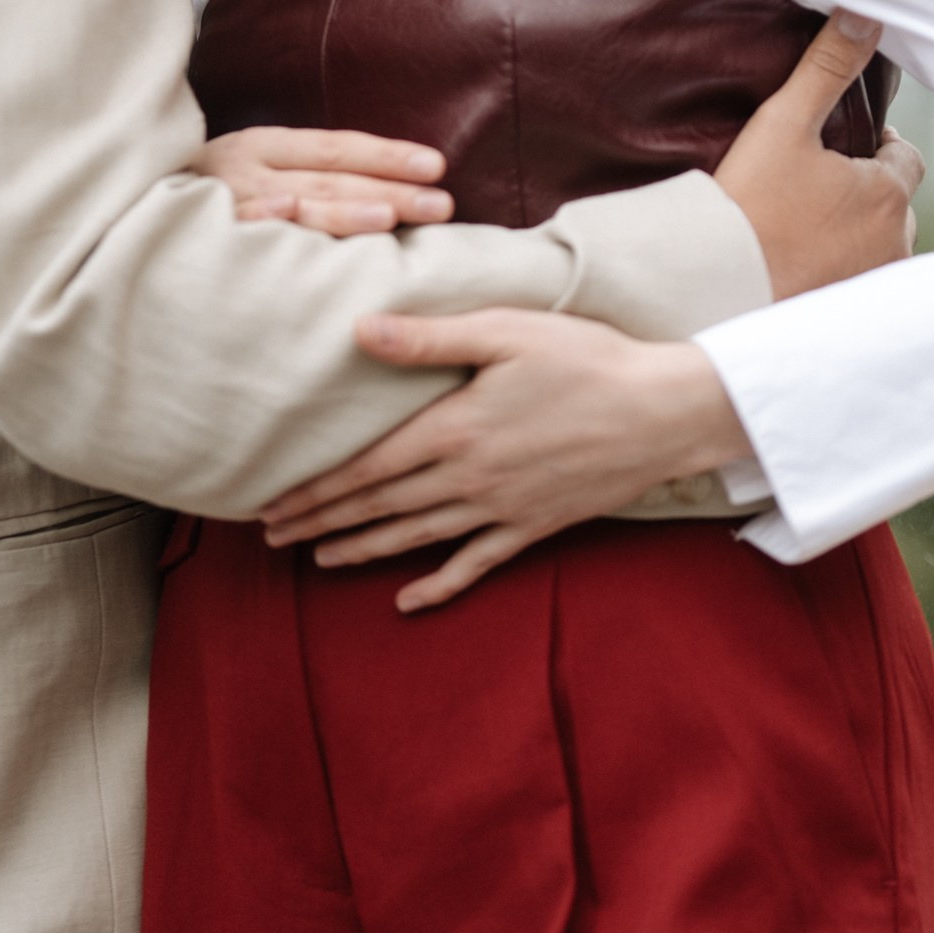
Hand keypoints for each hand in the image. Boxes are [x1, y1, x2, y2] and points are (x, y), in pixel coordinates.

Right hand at [187, 126, 452, 236]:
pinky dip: (264, 220)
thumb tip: (382, 194)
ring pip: (293, 203)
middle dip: (389, 188)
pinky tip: (289, 215)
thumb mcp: (252, 173)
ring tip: (389, 218)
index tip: (437, 165)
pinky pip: (239, 229)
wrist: (121, 214)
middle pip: (328, 176)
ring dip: (342, 210)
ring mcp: (223, 199)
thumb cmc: (204, 198)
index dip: (387, 154)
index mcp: (262, 145)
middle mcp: (245, 166)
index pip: (337, 147)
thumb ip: (305, 178)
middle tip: (442, 203)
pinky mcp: (200, 233)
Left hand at [260, 309, 745, 611]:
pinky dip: (437, 586)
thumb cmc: (585, 359)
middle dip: (321, 522)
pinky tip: (407, 601)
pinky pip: (474, 565)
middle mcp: (468, 478)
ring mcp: (500, 509)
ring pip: (415, 537)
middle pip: (379, 506)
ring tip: (318, 560)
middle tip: (273, 537)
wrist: (662, 411)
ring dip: (362, 550)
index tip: (270, 504)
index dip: (314, 488)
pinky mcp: (533, 527)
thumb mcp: (504, 331)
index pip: (365, 466)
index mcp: (453, 428)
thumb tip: (358, 330)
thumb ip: (429, 338)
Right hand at [713, 12, 923, 300]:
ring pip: (880, 241)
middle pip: (895, 200)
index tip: (835, 144)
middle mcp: (895, 240)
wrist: (715, 283)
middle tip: (814, 180)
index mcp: (888, 191)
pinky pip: (860, 276)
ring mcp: (874, 280)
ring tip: (807, 219)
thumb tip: (864, 14)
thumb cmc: (750, 204)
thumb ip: (827, 66)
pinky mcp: (849, 308)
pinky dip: (841, 263)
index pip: (905, 154)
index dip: (874, 144)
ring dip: (857, 228)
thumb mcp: (784, 122)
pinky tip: (803, 255)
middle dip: (866, 187)